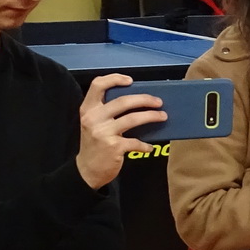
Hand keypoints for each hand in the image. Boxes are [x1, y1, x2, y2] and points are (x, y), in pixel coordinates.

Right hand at [75, 74, 164, 188]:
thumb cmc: (95, 144)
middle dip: (144, 99)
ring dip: (152, 116)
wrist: (86, 170)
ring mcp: (103, 133)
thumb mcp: (93, 123)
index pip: (97, 85)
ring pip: (133, 118)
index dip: (115, 79)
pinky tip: (149, 147)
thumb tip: (137, 100)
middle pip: (123, 101)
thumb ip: (107, 111)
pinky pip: (136, 142)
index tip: (131, 80)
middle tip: (158, 102)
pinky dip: (145, 145)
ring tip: (163, 116)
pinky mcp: (113, 147)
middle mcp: (93, 118)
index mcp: (88, 109)